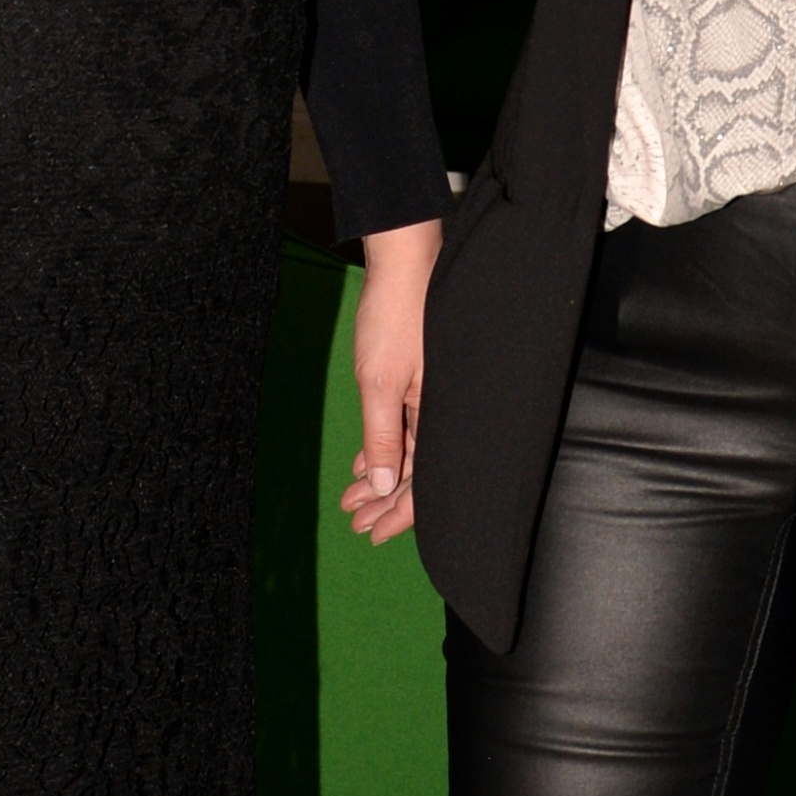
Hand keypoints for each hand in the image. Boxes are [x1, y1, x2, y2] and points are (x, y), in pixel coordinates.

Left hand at [339, 219, 440, 545]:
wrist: (406, 261)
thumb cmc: (394, 316)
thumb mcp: (378, 382)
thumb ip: (383, 437)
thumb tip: (385, 488)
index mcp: (440, 414)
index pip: (424, 483)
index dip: (399, 515)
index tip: (371, 534)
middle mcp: (442, 410)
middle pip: (418, 472)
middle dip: (385, 502)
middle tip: (356, 523)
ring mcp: (433, 394)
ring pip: (410, 451)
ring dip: (381, 476)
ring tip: (352, 499)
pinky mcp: (422, 380)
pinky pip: (407, 426)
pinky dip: (384, 446)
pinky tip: (365, 462)